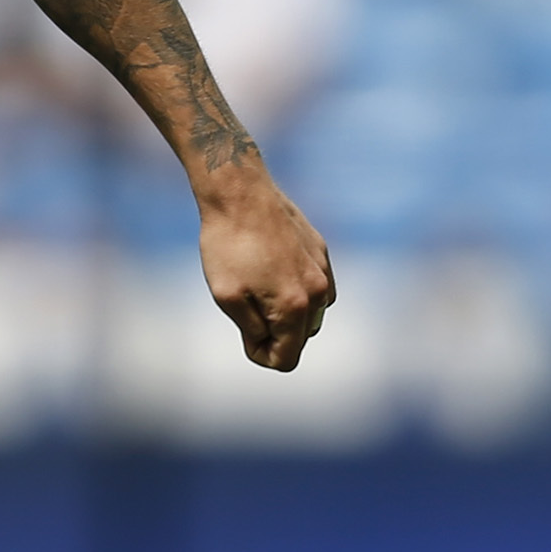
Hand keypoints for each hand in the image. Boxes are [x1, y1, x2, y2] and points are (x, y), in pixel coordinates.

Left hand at [200, 171, 335, 370]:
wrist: (240, 192)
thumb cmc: (227, 245)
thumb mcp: (227, 297)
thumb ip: (251, 329)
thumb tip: (267, 342)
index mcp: (294, 307)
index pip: (287, 359)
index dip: (260, 354)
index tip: (243, 331)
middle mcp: (319, 292)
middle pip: (300, 338)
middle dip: (274, 333)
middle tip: (245, 305)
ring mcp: (323, 270)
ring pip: (310, 313)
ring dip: (286, 310)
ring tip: (256, 284)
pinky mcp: (321, 251)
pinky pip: (315, 287)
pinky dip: (295, 288)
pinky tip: (271, 268)